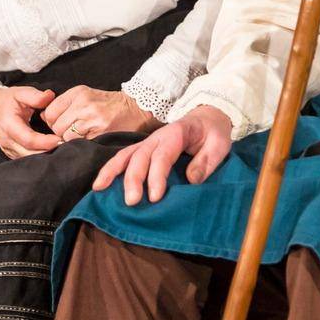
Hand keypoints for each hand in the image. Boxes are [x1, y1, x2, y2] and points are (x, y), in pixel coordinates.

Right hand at [0, 86, 61, 159]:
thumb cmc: (8, 101)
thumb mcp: (21, 93)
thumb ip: (35, 95)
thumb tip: (49, 96)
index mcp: (9, 125)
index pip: (28, 139)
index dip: (44, 142)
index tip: (59, 138)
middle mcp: (7, 140)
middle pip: (29, 153)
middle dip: (47, 151)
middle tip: (64, 145)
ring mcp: (8, 149)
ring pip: (27, 159)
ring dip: (44, 156)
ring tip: (59, 148)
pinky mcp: (11, 153)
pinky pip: (25, 159)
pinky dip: (38, 157)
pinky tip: (50, 151)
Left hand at [41, 85, 160, 138]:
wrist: (137, 109)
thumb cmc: (109, 105)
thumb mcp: (86, 96)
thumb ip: (65, 104)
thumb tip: (42, 116)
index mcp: (79, 92)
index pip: (50, 111)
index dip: (52, 121)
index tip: (61, 123)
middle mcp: (84, 103)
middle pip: (56, 126)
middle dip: (60, 132)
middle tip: (73, 131)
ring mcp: (92, 118)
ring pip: (66, 136)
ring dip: (70, 140)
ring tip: (82, 135)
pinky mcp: (100, 132)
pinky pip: (79, 143)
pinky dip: (81, 144)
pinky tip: (89, 139)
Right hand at [93, 105, 233, 202]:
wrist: (208, 116)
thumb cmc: (213, 132)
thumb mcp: (219, 144)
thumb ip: (206, 161)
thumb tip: (191, 180)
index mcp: (177, 134)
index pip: (163, 156)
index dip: (156, 176)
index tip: (154, 197)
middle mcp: (157, 137)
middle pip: (140, 156)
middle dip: (133, 179)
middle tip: (132, 202)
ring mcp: (148, 142)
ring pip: (126, 155)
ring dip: (112, 172)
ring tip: (99, 189)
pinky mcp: (144, 149)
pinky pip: (124, 157)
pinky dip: (110, 169)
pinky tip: (100, 184)